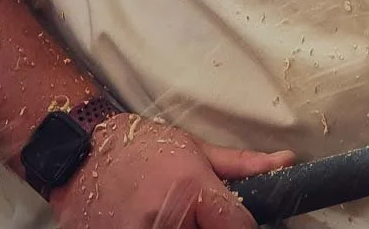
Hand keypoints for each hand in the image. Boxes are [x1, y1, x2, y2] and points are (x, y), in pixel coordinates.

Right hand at [49, 113, 295, 227]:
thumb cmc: (141, 147)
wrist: (83, 156)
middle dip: (210, 224)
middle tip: (196, 212)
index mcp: (191, 192)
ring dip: (184, 228)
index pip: (238, 226)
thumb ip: (242, 165)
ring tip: (170, 213)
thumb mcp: (195, 148)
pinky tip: (147, 219)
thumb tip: (285, 163)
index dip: (244, 224)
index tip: (237, 219)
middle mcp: (166, 222)